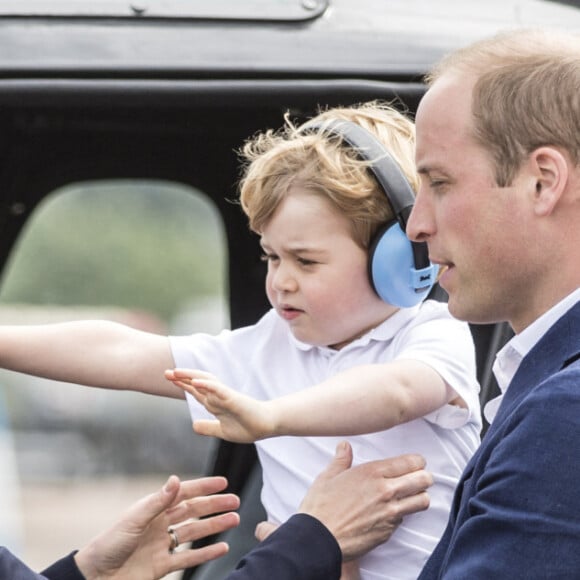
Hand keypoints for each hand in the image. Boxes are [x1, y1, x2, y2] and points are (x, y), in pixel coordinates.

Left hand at [74, 475, 239, 579]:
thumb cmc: (108, 544)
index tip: (223, 482)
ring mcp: (163, 545)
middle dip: (214, 505)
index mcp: (153, 509)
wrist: (94, 578)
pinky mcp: (162, 566)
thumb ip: (158, 501)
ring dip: (215, 526)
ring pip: (195, 533)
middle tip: (235, 501)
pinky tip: (221, 548)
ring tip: (234, 520)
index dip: (203, 487)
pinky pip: (189, 558)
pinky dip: (206, 553)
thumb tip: (176, 479)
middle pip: (193, 512)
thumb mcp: (134, 520)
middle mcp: (160, 525)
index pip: (184, 494)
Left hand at [165, 368, 273, 441]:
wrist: (267, 425)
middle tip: (165, 373)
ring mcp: (225, 396)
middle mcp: (218, 397)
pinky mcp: (233, 398)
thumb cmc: (248, 426)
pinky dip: (206, 385)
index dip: (183, 384)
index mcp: (216, 403)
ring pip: (206, 382)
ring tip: (177, 372)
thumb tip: (194, 426)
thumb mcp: (222, 430)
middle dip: (182, 377)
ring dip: (191, 376)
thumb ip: (209, 427)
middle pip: (197, 383)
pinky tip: (195, 382)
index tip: (169, 378)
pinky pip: (218, 389)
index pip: (196, 391)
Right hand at [299, 441, 431, 560]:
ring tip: (409, 496)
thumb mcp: (328, 477)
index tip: (415, 463)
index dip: (417, 461)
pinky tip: (389, 513)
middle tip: (417, 478)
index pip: (411, 462)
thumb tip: (344, 446)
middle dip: (424, 477)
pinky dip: (402, 515)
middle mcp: (386, 490)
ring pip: (422, 501)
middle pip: (424, 480)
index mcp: (373, 472)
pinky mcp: (389, 531)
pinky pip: (405, 519)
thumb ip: (341, 459)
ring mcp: (390, 513)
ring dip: (419, 497)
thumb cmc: (321, 506)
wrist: (319, 539)